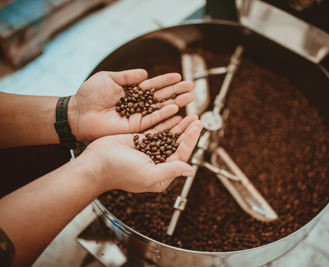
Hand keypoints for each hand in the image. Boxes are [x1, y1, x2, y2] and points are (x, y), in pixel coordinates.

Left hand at [69, 69, 193, 140]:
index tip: (180, 76)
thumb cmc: (89, 94)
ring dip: (176, 103)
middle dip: (177, 92)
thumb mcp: (109, 79)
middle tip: (192, 88)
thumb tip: (146, 74)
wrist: (78, 113)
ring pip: (161, 110)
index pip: (154, 86)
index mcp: (133, 92)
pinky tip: (176, 109)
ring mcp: (138, 116)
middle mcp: (138, 105)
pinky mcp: (135, 128)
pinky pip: (153, 121)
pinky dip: (164, 115)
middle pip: (161, 98)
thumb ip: (128, 77)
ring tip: (190, 98)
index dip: (166, 81)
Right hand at [81, 115, 201, 192]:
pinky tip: (174, 115)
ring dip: (179, 126)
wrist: (96, 163)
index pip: (181, 155)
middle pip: (177, 144)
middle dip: (188, 131)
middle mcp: (157, 163)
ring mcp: (148, 151)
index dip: (191, 140)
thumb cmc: (119, 172)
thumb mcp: (148, 174)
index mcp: (161, 175)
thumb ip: (171, 170)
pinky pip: (156, 130)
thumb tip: (191, 170)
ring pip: (168, 136)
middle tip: (197, 119)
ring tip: (190, 115)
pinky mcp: (139, 140)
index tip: (197, 127)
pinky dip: (166, 122)